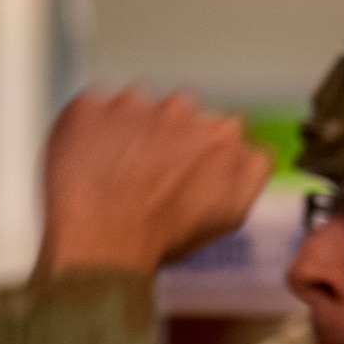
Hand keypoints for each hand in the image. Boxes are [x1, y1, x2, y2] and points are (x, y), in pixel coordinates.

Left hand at [37, 89, 270, 276]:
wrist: (100, 240)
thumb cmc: (161, 236)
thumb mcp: (230, 217)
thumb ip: (250, 175)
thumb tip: (252, 156)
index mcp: (224, 135)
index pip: (227, 131)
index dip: (210, 153)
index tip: (196, 169)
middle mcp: (184, 109)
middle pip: (184, 114)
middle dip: (173, 136)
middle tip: (153, 173)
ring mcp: (134, 103)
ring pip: (140, 107)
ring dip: (134, 130)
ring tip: (118, 170)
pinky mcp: (90, 104)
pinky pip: (94, 109)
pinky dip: (93, 130)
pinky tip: (91, 161)